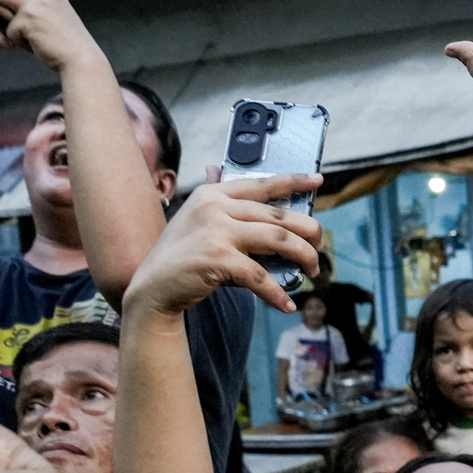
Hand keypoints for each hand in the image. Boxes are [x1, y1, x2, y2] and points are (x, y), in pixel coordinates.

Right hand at [123, 171, 322, 318]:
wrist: (153, 287)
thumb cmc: (181, 255)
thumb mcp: (195, 218)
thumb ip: (215, 200)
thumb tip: (218, 167)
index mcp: (213, 194)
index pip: (261, 184)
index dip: (293, 181)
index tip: (318, 180)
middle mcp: (215, 207)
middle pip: (279, 216)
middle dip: (308, 232)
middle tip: (320, 246)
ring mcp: (216, 231)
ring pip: (279, 240)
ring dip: (303, 257)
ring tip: (313, 271)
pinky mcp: (218, 259)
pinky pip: (261, 276)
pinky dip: (278, 294)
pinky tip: (287, 305)